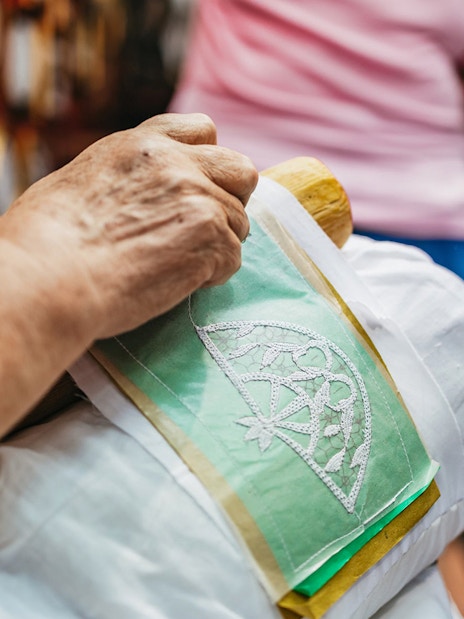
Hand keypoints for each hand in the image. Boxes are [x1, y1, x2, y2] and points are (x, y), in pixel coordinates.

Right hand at [4, 113, 257, 339]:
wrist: (49, 277)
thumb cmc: (47, 242)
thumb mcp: (84, 181)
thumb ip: (129, 177)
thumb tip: (143, 196)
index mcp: (142, 145)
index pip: (204, 130)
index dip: (208, 163)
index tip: (196, 188)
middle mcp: (175, 163)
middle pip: (241, 171)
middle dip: (231, 200)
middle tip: (204, 230)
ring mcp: (197, 196)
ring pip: (239, 222)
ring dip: (218, 246)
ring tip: (178, 265)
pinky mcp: (209, 235)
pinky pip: (232, 259)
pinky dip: (213, 275)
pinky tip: (178, 283)